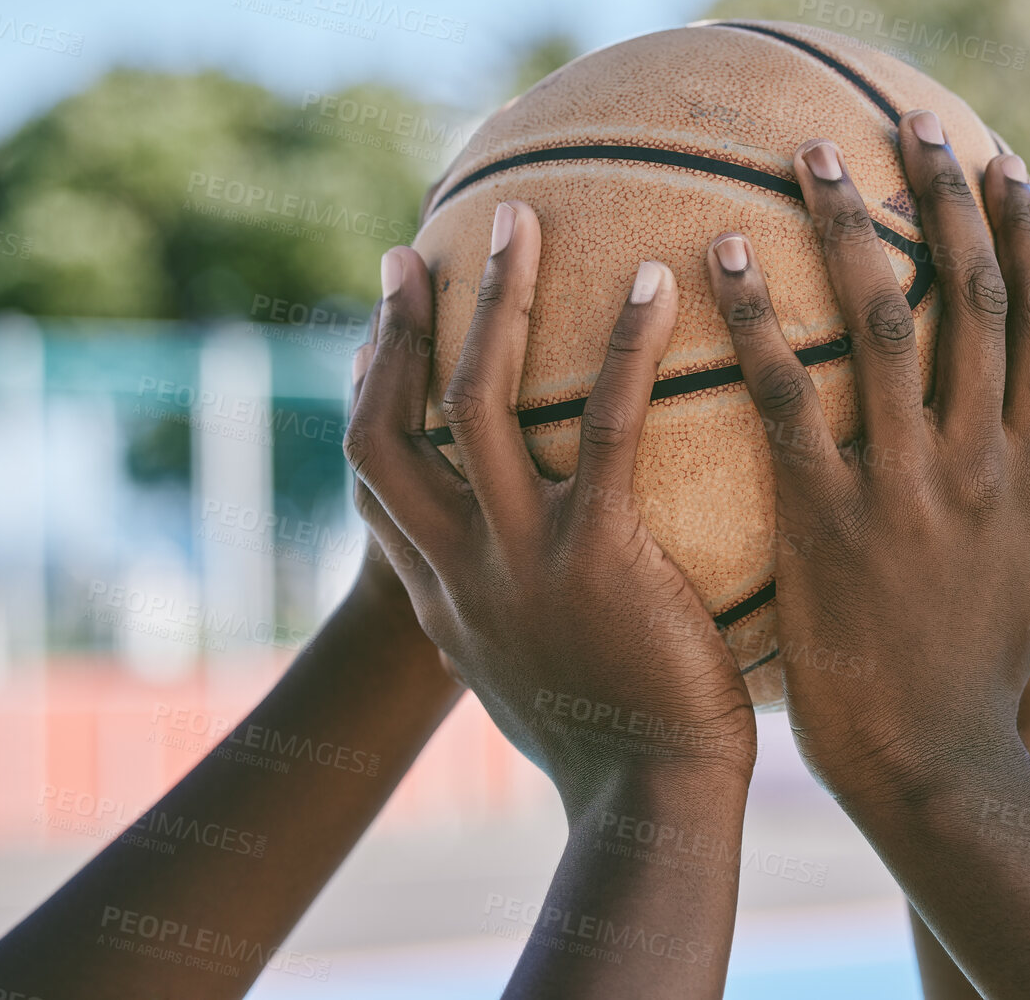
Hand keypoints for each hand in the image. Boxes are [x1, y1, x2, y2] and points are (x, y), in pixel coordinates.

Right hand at [345, 202, 756, 811]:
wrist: (647, 809)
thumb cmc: (610, 742)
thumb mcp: (528, 670)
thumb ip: (506, 612)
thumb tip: (526, 573)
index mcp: (439, 593)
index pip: (374, 476)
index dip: (369, 393)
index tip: (387, 326)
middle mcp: (456, 568)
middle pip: (390, 426)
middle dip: (397, 334)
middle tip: (416, 251)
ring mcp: (516, 559)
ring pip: (476, 405)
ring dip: (493, 303)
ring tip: (522, 221)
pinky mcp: (595, 556)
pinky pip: (603, 428)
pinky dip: (625, 348)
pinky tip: (659, 284)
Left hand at [700, 112, 1029, 806]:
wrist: (941, 765)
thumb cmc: (996, 671)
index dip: (1018, 228)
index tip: (993, 160)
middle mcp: (979, 453)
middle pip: (967, 294)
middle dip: (938, 196)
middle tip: (902, 116)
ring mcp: (906, 483)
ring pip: (883, 324)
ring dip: (847, 228)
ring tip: (804, 152)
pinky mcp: (828, 520)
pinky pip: (787, 402)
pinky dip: (758, 324)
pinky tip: (718, 263)